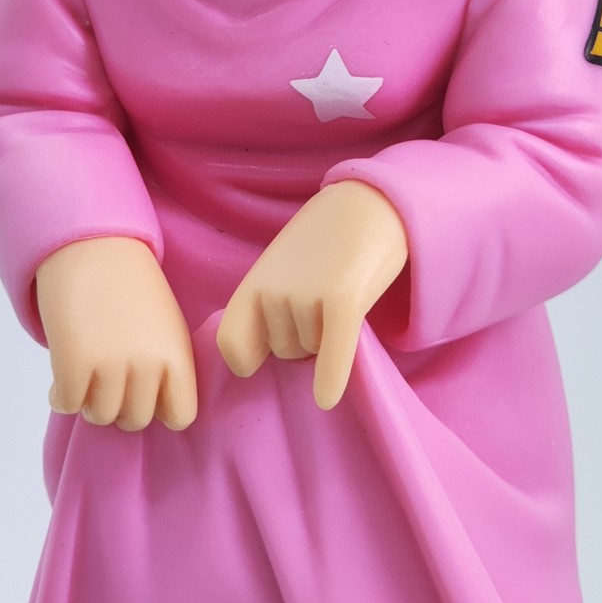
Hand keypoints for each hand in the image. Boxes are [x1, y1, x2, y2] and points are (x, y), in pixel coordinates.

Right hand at [35, 236, 197, 431]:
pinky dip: (60, 394)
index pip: (181, 415)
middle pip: (135, 419)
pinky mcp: (73, 364)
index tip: (145, 392)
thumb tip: (152, 409)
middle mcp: (148, 364)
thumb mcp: (165, 324)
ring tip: (85, 373)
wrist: (92, 244)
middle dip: (119, 404)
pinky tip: (62, 374)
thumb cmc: (130, 285)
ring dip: (89, 400)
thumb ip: (164, 367)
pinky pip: (67, 404)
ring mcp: (110, 366)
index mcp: (177, 354)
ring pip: (100, 416)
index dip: (160, 408)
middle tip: (107, 378)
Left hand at [216, 180, 408, 409]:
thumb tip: (258, 354)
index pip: (232, 344)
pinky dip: (331, 378)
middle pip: (283, 353)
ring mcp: (307, 295)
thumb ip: (266, 303)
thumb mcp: (282, 267)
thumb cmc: (324, 243)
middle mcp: (274, 290)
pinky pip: (332, 352)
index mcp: (254, 283)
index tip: (262, 359)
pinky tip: (326, 398)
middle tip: (322, 301)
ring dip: (327, 338)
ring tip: (340, 296)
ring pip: (312, 352)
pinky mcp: (343, 300)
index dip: (248, 359)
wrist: (369, 204)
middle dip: (302, 339)